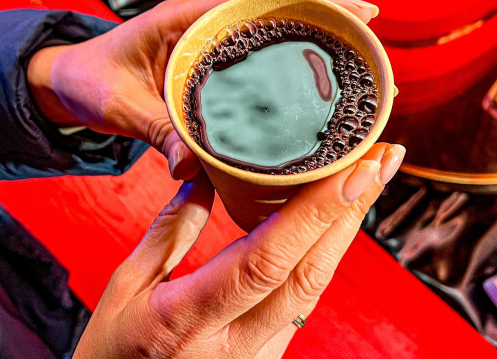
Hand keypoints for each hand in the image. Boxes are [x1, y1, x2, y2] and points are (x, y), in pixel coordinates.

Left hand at [27, 0, 379, 179]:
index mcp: (187, 19)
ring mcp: (211, 51)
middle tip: (376, 54)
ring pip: (273, 47)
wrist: (65, 84)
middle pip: (279, 22)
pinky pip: (256, 73)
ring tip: (362, 77)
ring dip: (314, 56)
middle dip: (329, 31)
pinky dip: (287, 81)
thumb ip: (153, 128)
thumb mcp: (116, 104)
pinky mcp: (210, 74)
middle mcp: (207, 29)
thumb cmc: (88, 81)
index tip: (359, 13)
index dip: (312, 6)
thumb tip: (191, 167)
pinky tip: (315, 102)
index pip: (259, 2)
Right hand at [73, 142, 404, 358]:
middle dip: (353, 209)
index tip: (355, 169)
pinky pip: (305, 298)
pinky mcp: (268, 355)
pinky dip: (326, 251)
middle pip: (310, 271)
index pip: (266, 259)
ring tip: (371, 176)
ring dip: (348, 227)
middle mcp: (235, 343)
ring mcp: (258, 355)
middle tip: (383, 157)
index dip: (316, 213)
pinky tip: (340, 218)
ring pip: (316, 285)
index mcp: (189, 318)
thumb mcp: (123, 287)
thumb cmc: (114, 351)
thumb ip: (167, 231)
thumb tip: (205, 178)